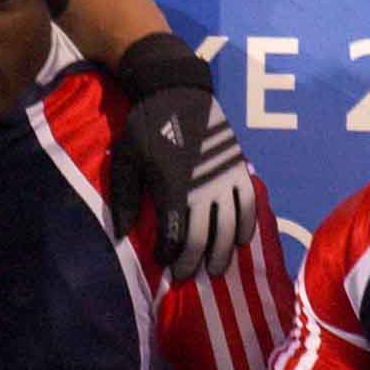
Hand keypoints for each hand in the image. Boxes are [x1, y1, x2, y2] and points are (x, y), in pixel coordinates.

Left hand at [108, 32, 257, 278]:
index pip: (174, 237)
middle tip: (186, 277)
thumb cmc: (145, 127)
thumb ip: (123, 199)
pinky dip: (246, 226)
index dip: (170, 256)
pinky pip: (248, 206)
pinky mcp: (238, 170)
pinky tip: (240, 241)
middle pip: (202, 239)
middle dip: (193, 262)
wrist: (177, 92)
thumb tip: (121, 236)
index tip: (163, 264)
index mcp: (172, 189)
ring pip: (229, 228)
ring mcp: (224, 180)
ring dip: (222, 252)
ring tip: (215, 269)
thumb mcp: (125, 161)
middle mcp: (202, 189)